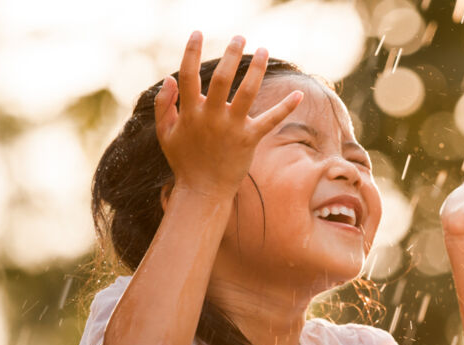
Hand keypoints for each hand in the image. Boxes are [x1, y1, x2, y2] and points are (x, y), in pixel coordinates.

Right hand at [154, 32, 301, 200]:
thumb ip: (164, 106)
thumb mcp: (166, 134)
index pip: (188, 76)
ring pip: (247, 93)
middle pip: (223, 78)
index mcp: (190, 113)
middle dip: (231, 55)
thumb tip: (170, 78)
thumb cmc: (184, 161)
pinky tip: (299, 93)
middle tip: (239, 37)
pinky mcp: (250, 140)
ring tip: (264, 50)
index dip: (191, 52)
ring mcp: (232, 128)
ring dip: (257, 70)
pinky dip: (286, 107)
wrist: (203, 191)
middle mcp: (212, 117)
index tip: (197, 33)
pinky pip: (270, 121)